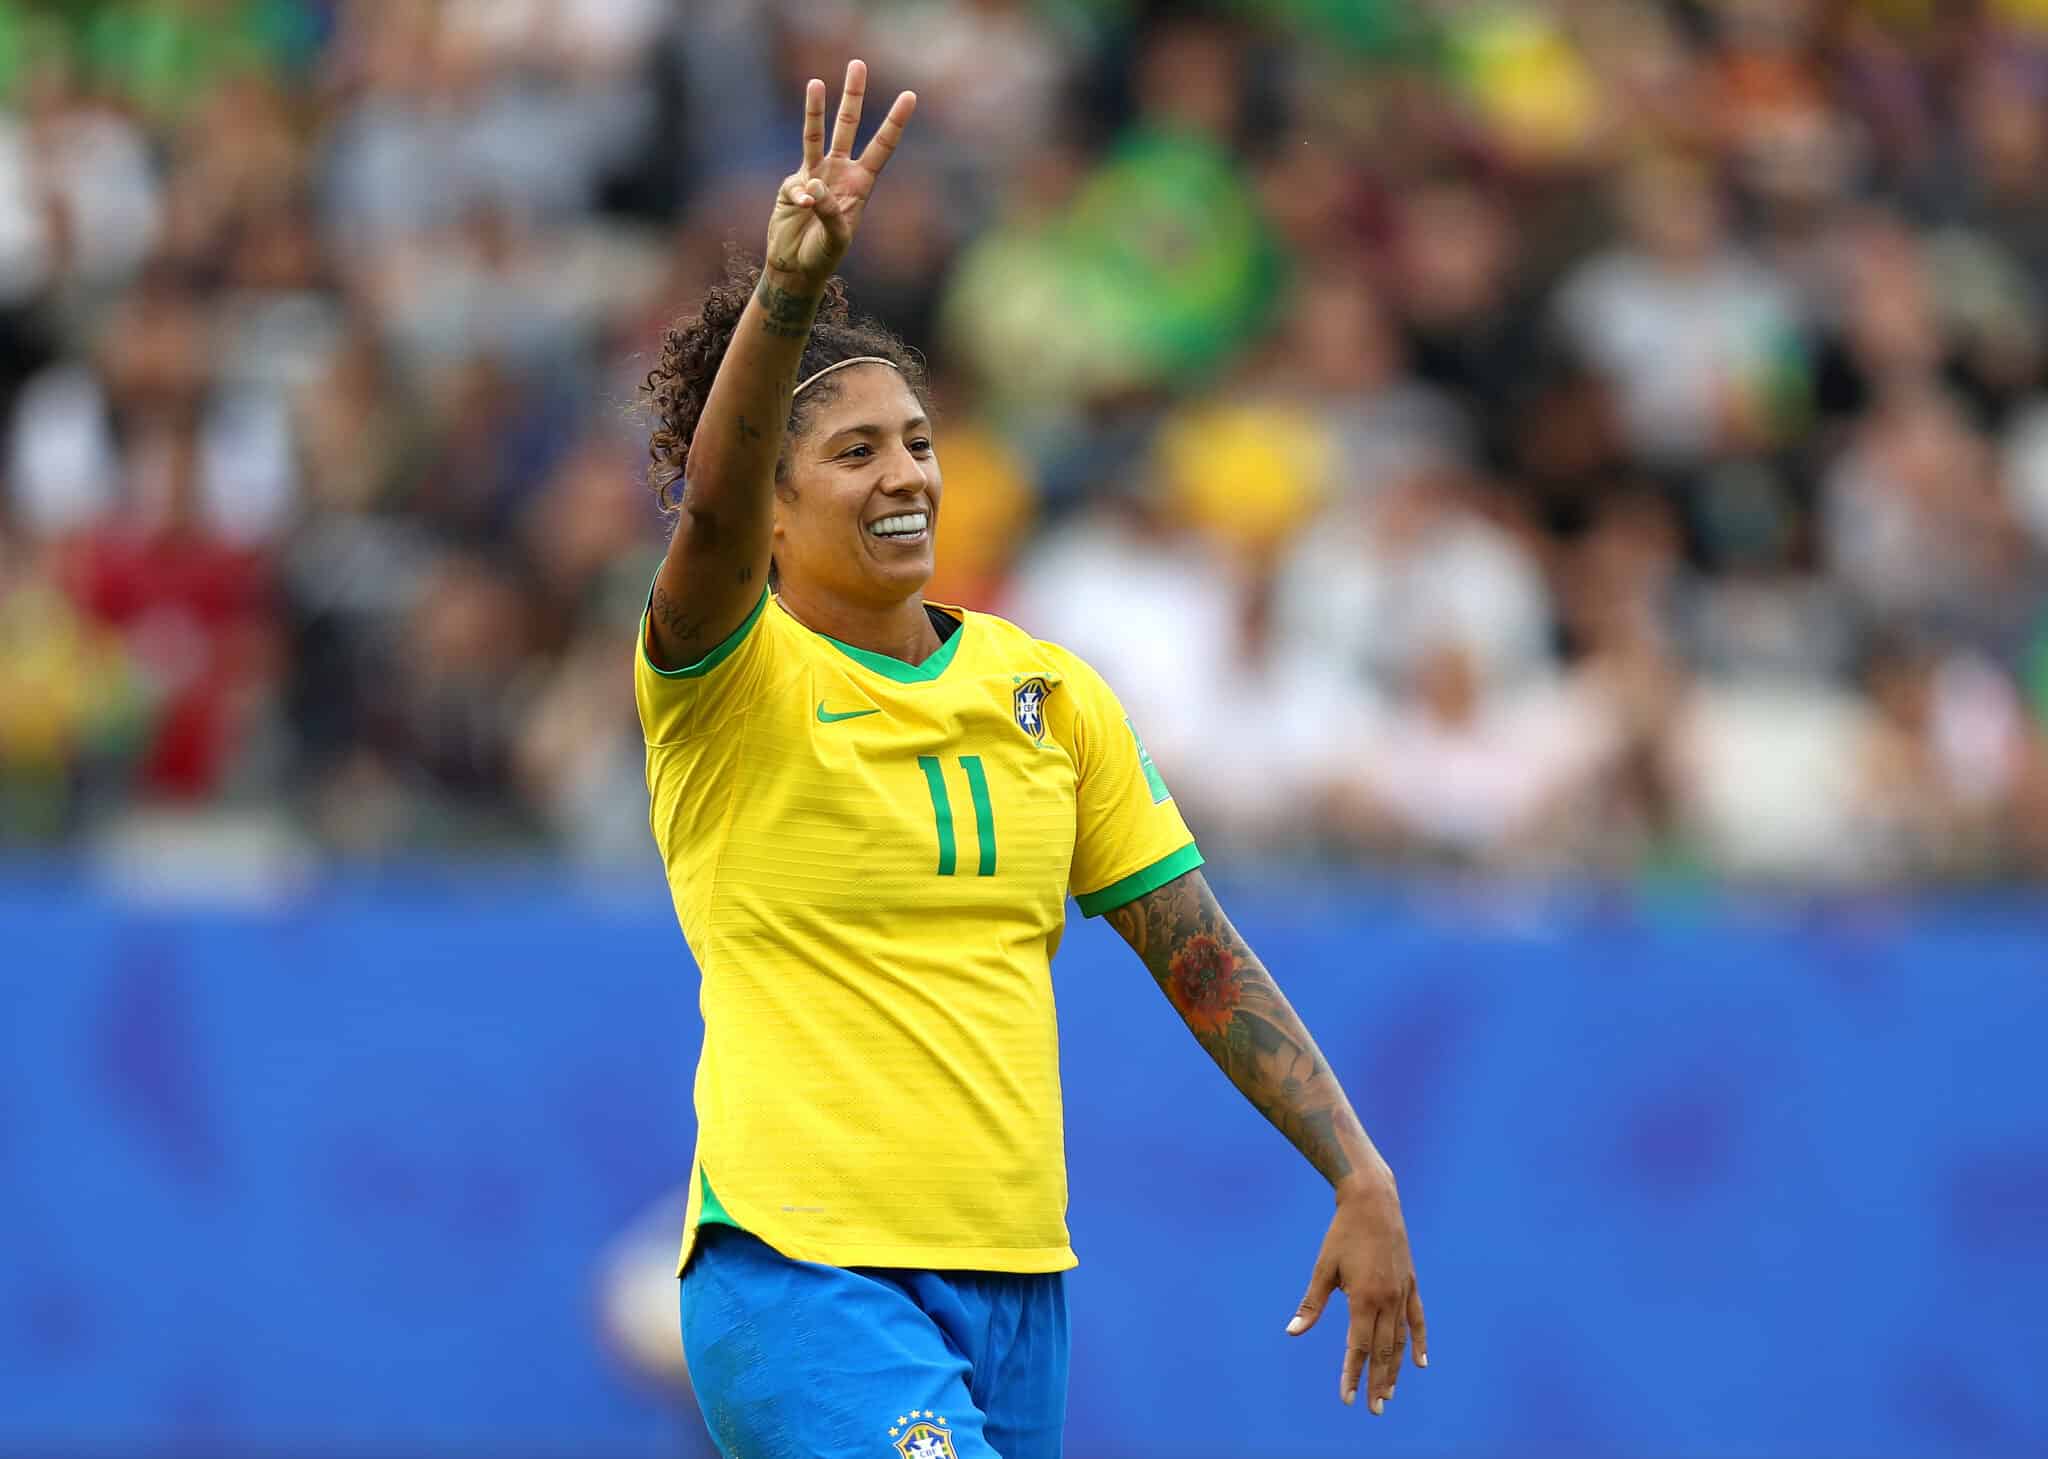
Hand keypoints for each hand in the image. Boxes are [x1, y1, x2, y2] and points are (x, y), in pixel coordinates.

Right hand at [765, 60, 916, 289]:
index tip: (910, 96)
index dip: (895, 122)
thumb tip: (813, 187)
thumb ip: (828, 212)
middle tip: (858, 64)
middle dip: (853, 96)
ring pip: (816, 135)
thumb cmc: (823, 257)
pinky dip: (798, 194)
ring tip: (817, 83)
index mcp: (861, 184)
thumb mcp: (835, 239)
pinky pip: (796, 183)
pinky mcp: (793, 183)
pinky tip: (802, 209)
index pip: (881, 147)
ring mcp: (814, 174)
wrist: (795, 268)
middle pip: (848, 126)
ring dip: (816, 109)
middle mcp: (840, 172)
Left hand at [1286, 1167, 1427, 1412]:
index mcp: (1363, 1298)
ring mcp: (1402, 1293)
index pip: (1358, 1347)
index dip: (1352, 1374)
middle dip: (1376, 1382)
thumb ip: (1311, 1305)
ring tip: (1389, 1393)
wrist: (1373, 1203)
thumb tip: (1292, 1332)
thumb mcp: (1323, 1269)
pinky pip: (1417, 1320)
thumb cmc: (1342, 1235)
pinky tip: (1421, 1363)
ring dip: (1396, 1370)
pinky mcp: (1411, 1284)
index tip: (1346, 1398)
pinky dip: (1420, 1342)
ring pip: (1401, 1341)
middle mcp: (1387, 1300)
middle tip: (1374, 1409)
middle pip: (1383, 1351)